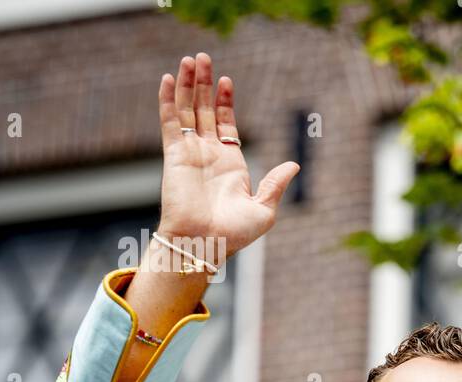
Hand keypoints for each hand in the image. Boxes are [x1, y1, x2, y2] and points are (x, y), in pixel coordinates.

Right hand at [156, 53, 298, 258]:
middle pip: (204, 110)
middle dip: (204, 84)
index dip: (224, 101)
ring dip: (188, 84)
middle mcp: (208, 154)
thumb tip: (293, 164)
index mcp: (230, 164)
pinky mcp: (175, 154)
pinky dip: (169, 100)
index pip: (225, 124)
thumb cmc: (234, 234)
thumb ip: (275, 184)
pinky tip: (169, 79)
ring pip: (187, 110)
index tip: (226, 80)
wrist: (205, 243)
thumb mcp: (264, 209)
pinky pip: (170, 122)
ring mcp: (190, 152)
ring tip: (190, 59)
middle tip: (203, 57)